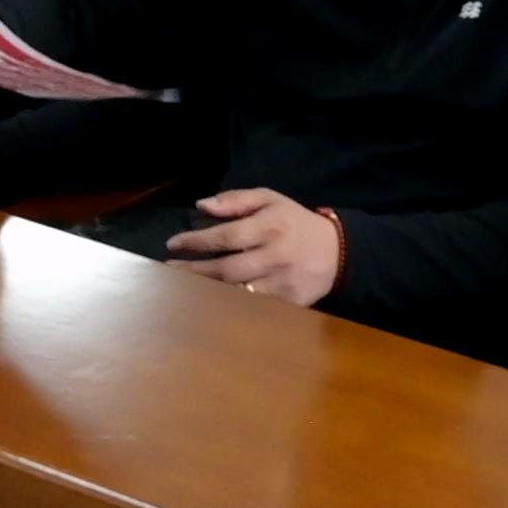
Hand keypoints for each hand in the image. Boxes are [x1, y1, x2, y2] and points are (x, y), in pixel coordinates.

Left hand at [163, 187, 341, 304]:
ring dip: (208, 291)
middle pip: (228, 269)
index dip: (196, 241)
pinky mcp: (291, 303)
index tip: (172, 244)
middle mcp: (276, 256)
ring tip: (182, 288)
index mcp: (270, 226)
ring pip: (239, 293)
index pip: (226, 236)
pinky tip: (210, 303)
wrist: (338, 251)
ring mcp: (283, 283)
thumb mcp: (270, 199)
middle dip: (194, 271)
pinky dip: (231, 307)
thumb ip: (236, 201)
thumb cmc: (295, 222)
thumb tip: (201, 205)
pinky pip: (255, 308)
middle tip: (170, 270)